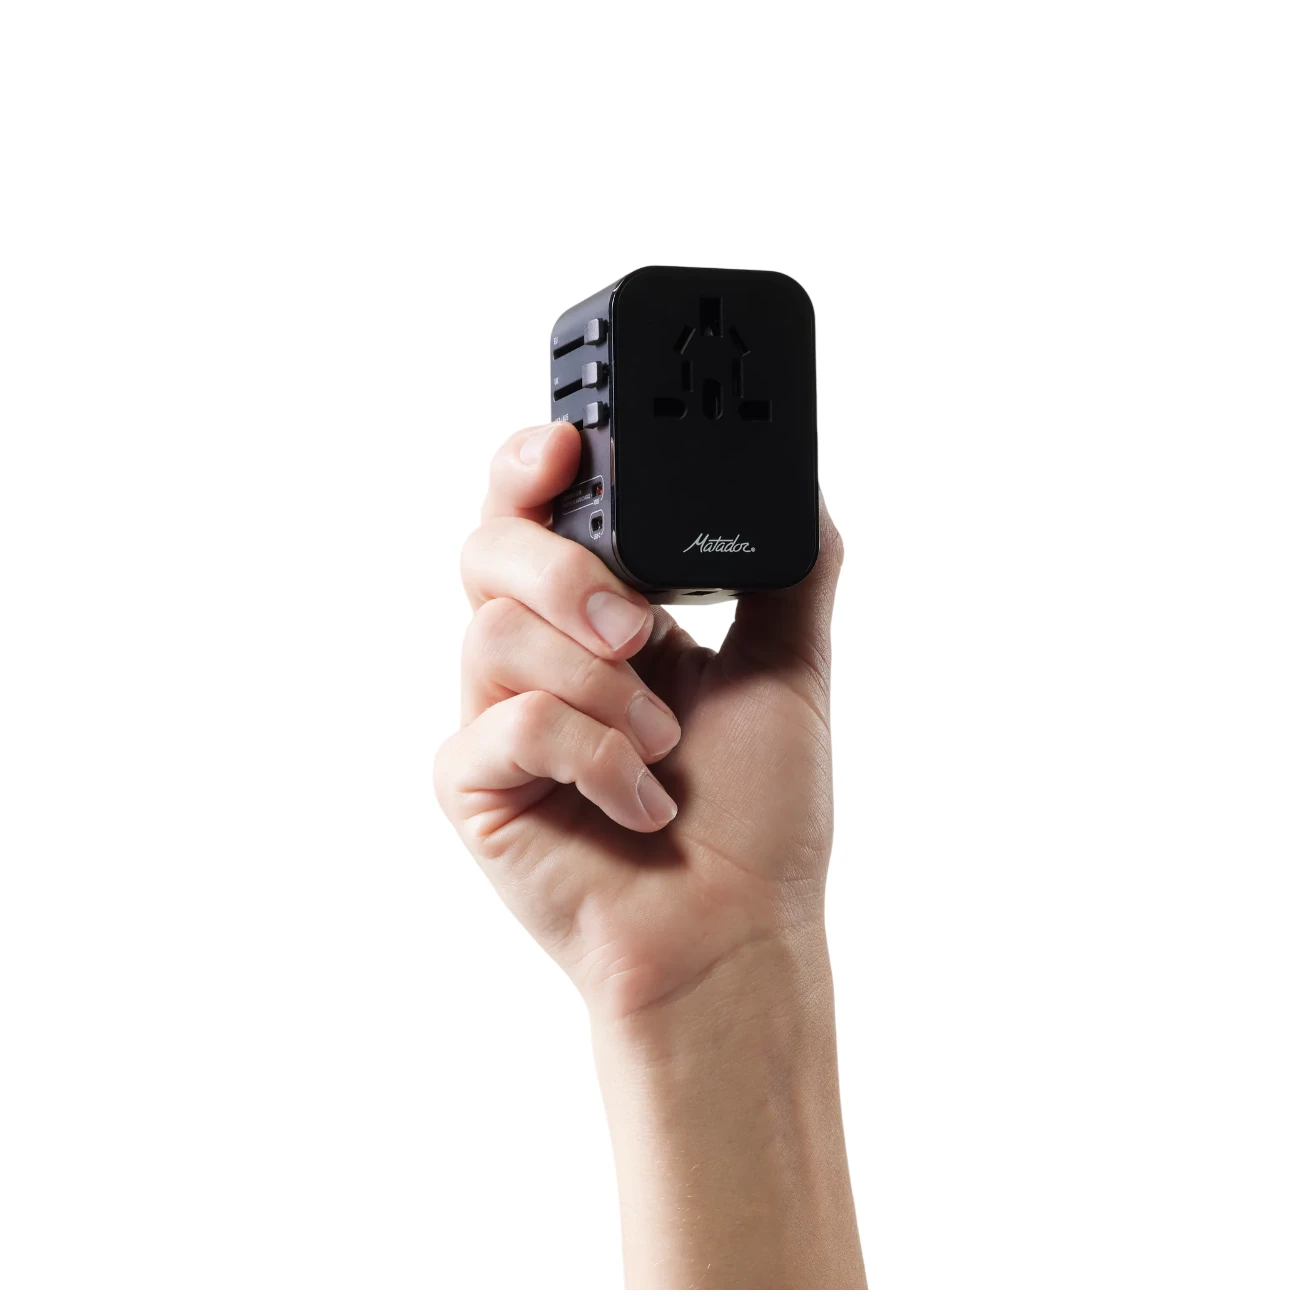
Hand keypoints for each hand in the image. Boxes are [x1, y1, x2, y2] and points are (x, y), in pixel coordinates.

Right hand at [436, 420, 843, 1023]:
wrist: (737, 931)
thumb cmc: (760, 816)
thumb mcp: (790, 668)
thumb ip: (789, 569)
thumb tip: (799, 481)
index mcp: (600, 617)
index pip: (536, 513)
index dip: (531, 466)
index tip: (565, 448)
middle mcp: (539, 657)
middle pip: (488, 550)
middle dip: (566, 576)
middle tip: (641, 634)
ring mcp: (498, 720)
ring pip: (496, 633)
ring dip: (602, 690)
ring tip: (664, 747)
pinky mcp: (474, 786)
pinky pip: (505, 726)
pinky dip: (592, 759)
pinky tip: (642, 804)